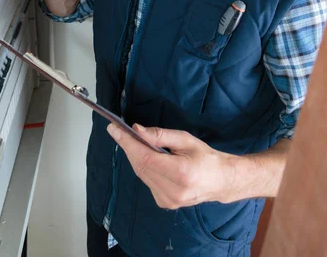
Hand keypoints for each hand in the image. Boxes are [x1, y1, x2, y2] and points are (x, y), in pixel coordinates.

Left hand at [107, 124, 235, 208]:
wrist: (221, 181)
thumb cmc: (205, 157)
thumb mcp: (185, 139)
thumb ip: (160, 135)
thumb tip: (136, 130)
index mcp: (181, 173)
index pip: (145, 158)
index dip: (127, 143)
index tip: (114, 129)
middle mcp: (173, 191)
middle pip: (140, 166)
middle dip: (127, 147)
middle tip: (117, 131)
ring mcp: (168, 201)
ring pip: (141, 174)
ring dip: (134, 156)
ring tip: (131, 141)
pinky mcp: (165, 203)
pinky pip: (147, 181)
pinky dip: (143, 167)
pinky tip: (146, 157)